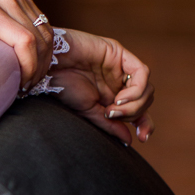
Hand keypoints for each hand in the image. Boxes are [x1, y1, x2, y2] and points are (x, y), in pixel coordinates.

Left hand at [0, 0, 54, 90]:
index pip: (24, 41)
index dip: (29, 67)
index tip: (20, 86)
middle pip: (38, 39)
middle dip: (37, 68)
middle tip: (26, 86)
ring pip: (45, 35)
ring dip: (43, 61)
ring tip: (30, 79)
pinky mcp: (24, 2)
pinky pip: (45, 29)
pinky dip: (44, 50)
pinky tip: (33, 65)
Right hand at [45, 27, 153, 143]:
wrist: (48, 66)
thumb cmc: (61, 88)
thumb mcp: (88, 111)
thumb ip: (110, 124)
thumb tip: (130, 139)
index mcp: (111, 97)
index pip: (139, 111)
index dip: (145, 124)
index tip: (142, 137)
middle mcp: (118, 82)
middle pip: (145, 101)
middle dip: (134, 113)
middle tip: (111, 116)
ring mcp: (120, 68)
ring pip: (146, 89)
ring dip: (133, 104)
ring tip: (112, 109)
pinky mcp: (119, 54)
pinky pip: (142, 73)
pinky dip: (135, 90)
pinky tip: (119, 97)